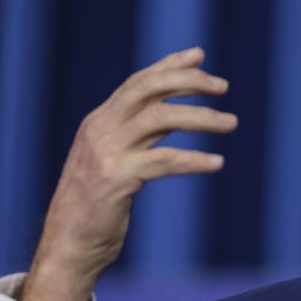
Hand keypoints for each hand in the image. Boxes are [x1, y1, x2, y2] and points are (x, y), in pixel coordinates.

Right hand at [21, 47, 237, 300]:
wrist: (68, 244)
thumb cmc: (100, 201)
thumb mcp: (118, 158)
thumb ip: (143, 131)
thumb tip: (176, 106)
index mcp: (100, 121)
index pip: (138, 81)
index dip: (170, 66)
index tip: (201, 57)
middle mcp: (100, 129)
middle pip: (147, 89)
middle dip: (188, 81)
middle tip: (223, 86)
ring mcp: (106, 153)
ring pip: (160, 118)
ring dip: (202, 117)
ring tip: (232, 122)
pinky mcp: (115, 180)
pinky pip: (164, 161)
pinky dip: (195, 160)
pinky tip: (217, 163)